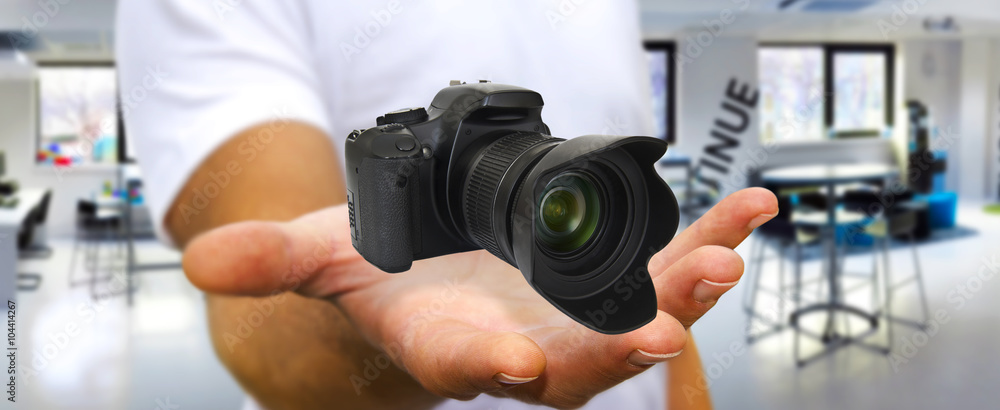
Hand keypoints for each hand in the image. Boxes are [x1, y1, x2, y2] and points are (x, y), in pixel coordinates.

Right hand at [184, 188, 776, 407]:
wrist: (437, 281)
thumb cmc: (382, 275)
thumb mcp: (324, 257)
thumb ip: (272, 262)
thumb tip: (197, 261)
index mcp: (451, 345)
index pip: (467, 369)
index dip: (488, 370)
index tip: (517, 369)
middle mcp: (524, 344)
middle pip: (575, 363)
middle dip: (619, 349)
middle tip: (665, 329)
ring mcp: (575, 315)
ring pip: (637, 315)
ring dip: (685, 290)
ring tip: (725, 255)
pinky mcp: (610, 280)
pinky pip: (668, 261)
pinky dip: (709, 238)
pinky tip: (749, 211)